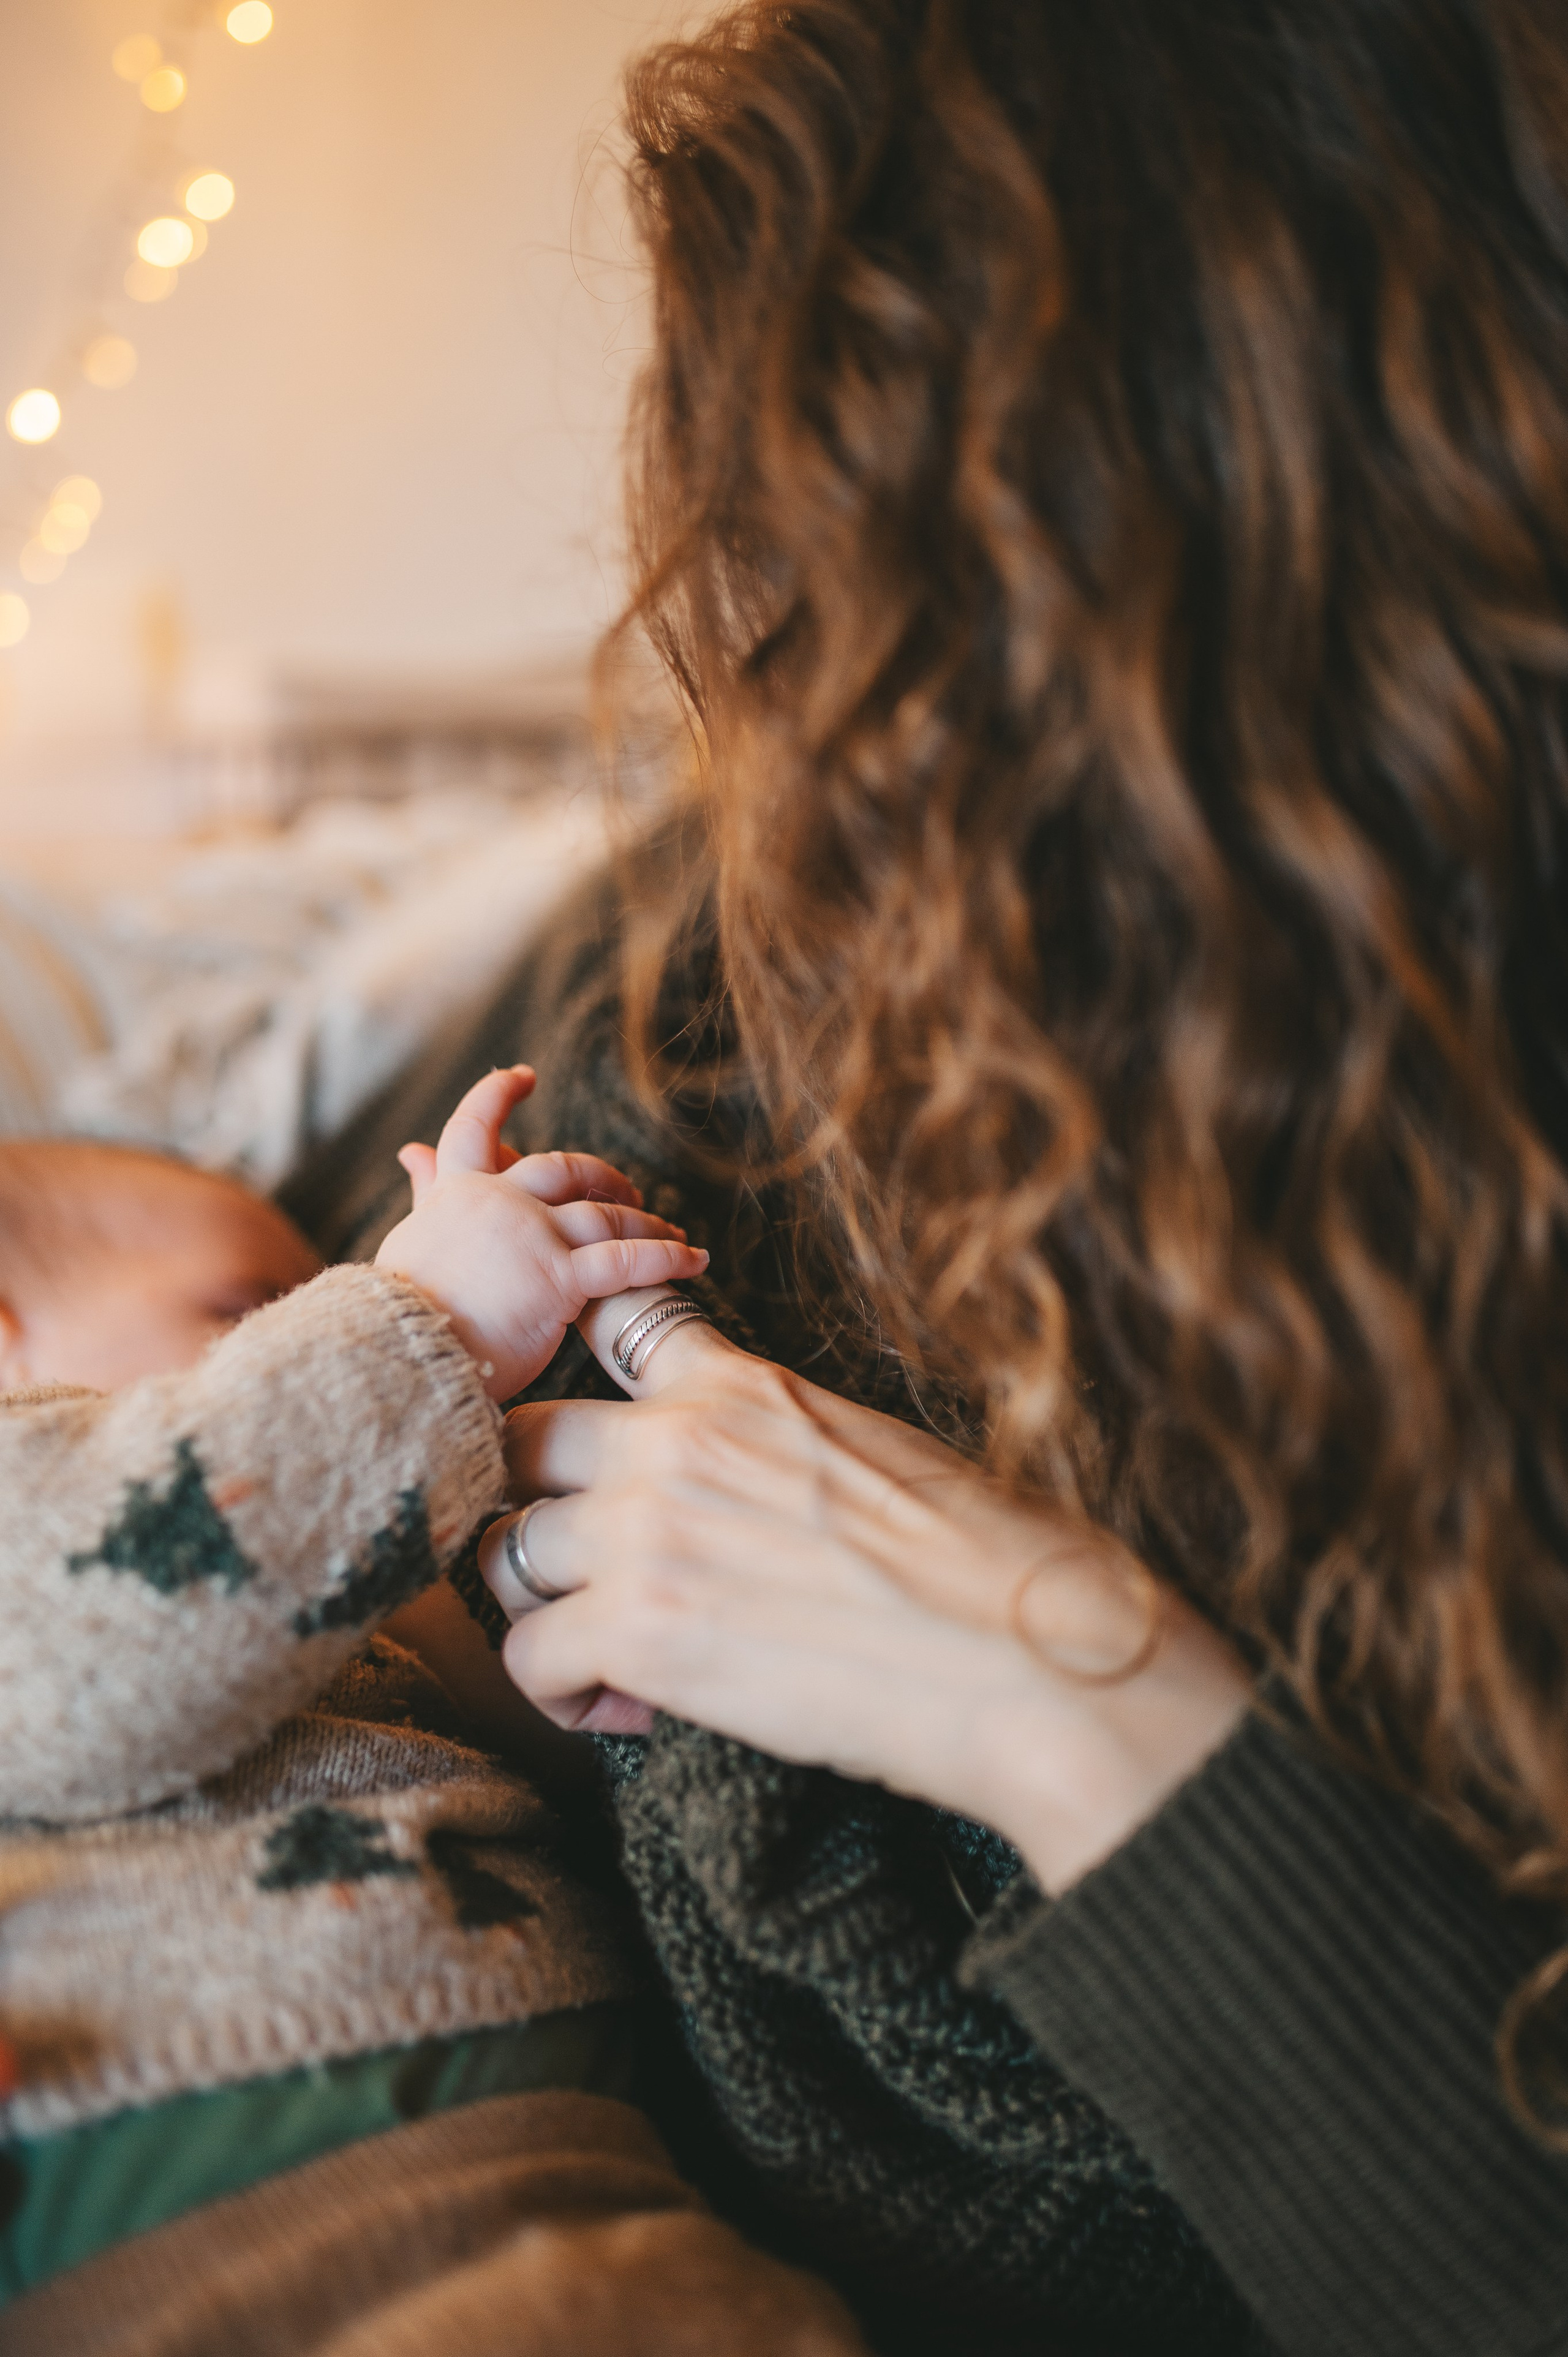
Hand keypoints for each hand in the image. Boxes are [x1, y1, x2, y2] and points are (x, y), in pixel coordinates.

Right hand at [374, 1071, 708, 1401]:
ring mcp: (532, 1236)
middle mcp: (499, 1201)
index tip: (522, 1076)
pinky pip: (628, 1260)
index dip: (497, 1095)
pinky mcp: (560, 1278)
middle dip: (603, 1176)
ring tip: (673, 1235)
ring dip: (647, 1223)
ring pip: (606, 1214)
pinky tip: (694, 1259)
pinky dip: (668, 1257)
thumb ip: (427, 1195)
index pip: (474, 1127)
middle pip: (564, 1169)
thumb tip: (412, 1153)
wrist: (402, 1356)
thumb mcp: (409, 1239)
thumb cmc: (402, 1312)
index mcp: (456, 1191)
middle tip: (628, 1191)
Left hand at [480, 1292, 1250, 1892]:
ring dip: (542, 1609)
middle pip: (515, 1439)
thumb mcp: (868, 1449)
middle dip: (527, 1504)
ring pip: (505, 1552)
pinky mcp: (637, 1630)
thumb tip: (744, 1485)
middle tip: (572, 1571)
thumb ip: (773, 1443)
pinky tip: (629, 1711)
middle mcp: (674, 1439)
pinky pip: (527, 1656)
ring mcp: (646, 1529)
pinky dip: (560, 1694)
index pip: (609, 1323)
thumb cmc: (981, 1563)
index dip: (581, 1376)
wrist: (1024, 1654)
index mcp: (737, 1384)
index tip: (580, 1436)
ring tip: (607, 1660)